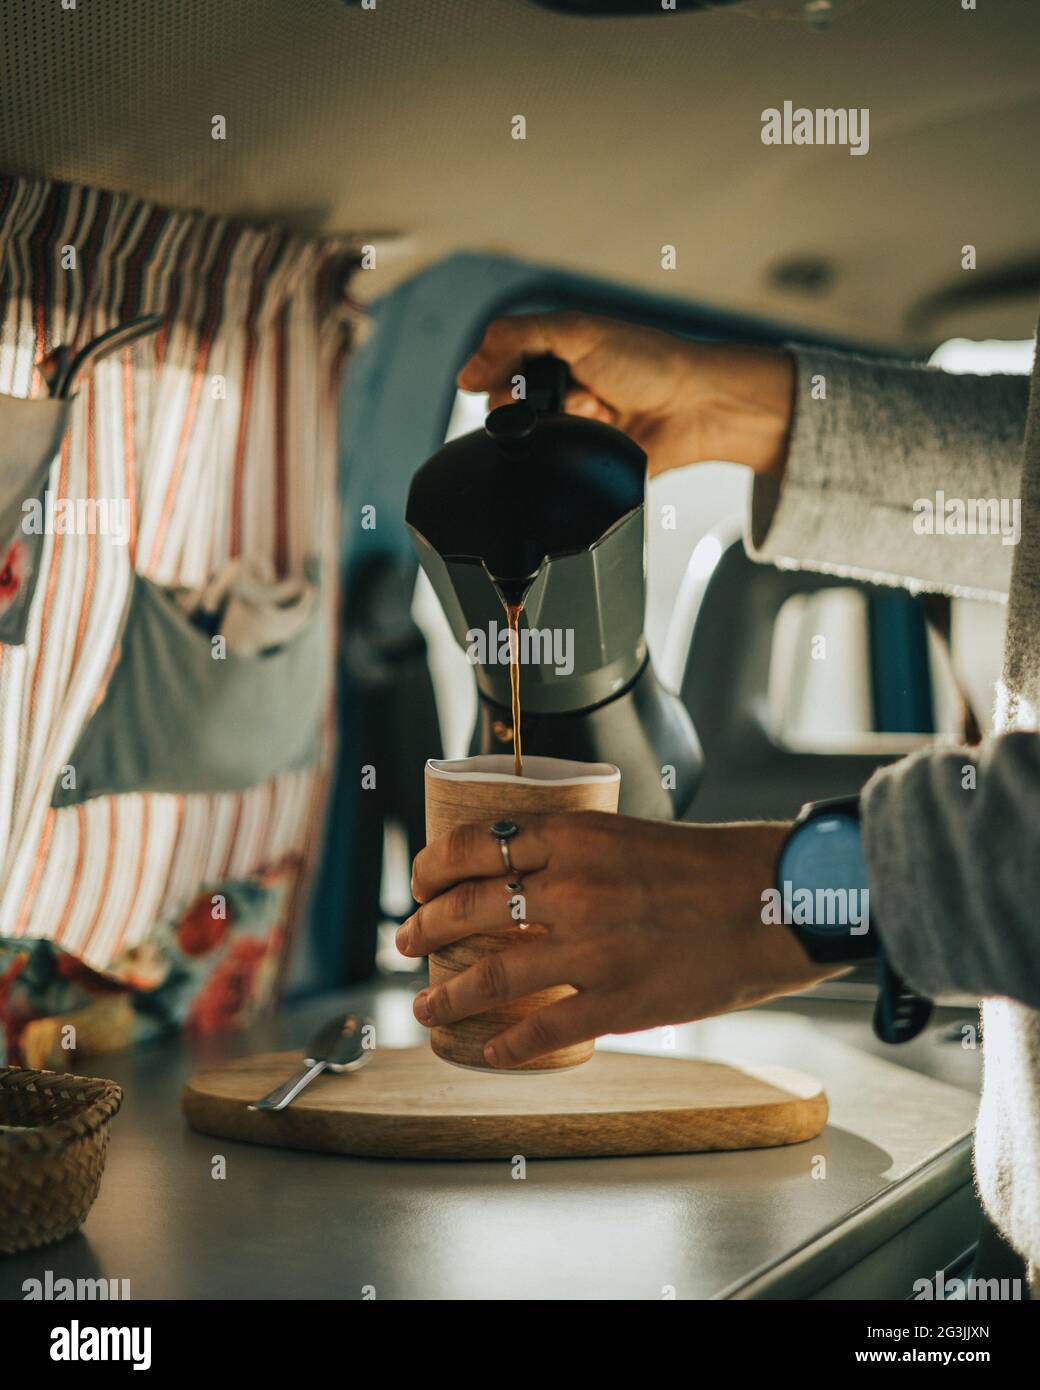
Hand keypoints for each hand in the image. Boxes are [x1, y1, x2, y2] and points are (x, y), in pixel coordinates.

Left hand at [399, 812, 839, 1067]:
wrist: (781, 899)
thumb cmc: (716, 865)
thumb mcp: (633, 834)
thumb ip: (580, 853)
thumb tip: (532, 875)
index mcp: (576, 836)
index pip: (473, 846)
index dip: (432, 867)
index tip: (419, 881)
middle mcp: (573, 888)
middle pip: (469, 908)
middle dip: (425, 927)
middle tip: (407, 941)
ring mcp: (593, 948)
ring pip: (493, 974)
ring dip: (449, 993)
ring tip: (427, 1003)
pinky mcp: (621, 1000)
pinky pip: (545, 1027)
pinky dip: (507, 1043)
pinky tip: (490, 1050)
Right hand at [457, 311, 794, 479]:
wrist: (697, 408)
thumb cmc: (651, 361)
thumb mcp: (578, 331)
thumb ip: (517, 338)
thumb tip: (467, 371)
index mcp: (554, 350)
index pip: (498, 364)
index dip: (496, 374)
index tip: (506, 382)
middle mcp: (560, 387)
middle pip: (509, 405)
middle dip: (527, 406)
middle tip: (559, 398)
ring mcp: (573, 424)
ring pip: (530, 440)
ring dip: (552, 431)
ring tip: (589, 416)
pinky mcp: (585, 458)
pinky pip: (553, 468)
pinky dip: (563, 458)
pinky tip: (587, 442)